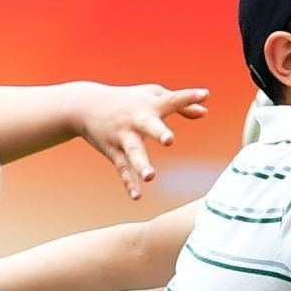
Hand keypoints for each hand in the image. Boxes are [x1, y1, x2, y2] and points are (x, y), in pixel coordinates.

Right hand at [74, 83, 208, 198]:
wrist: (86, 105)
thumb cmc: (128, 99)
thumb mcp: (153, 96)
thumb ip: (180, 105)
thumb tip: (205, 111)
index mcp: (150, 105)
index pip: (172, 100)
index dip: (188, 96)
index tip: (204, 94)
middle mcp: (136, 120)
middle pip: (149, 126)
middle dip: (158, 132)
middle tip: (169, 140)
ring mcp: (124, 137)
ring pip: (133, 152)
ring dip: (141, 164)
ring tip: (150, 176)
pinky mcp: (114, 152)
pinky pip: (123, 170)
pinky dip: (129, 183)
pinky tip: (137, 196)